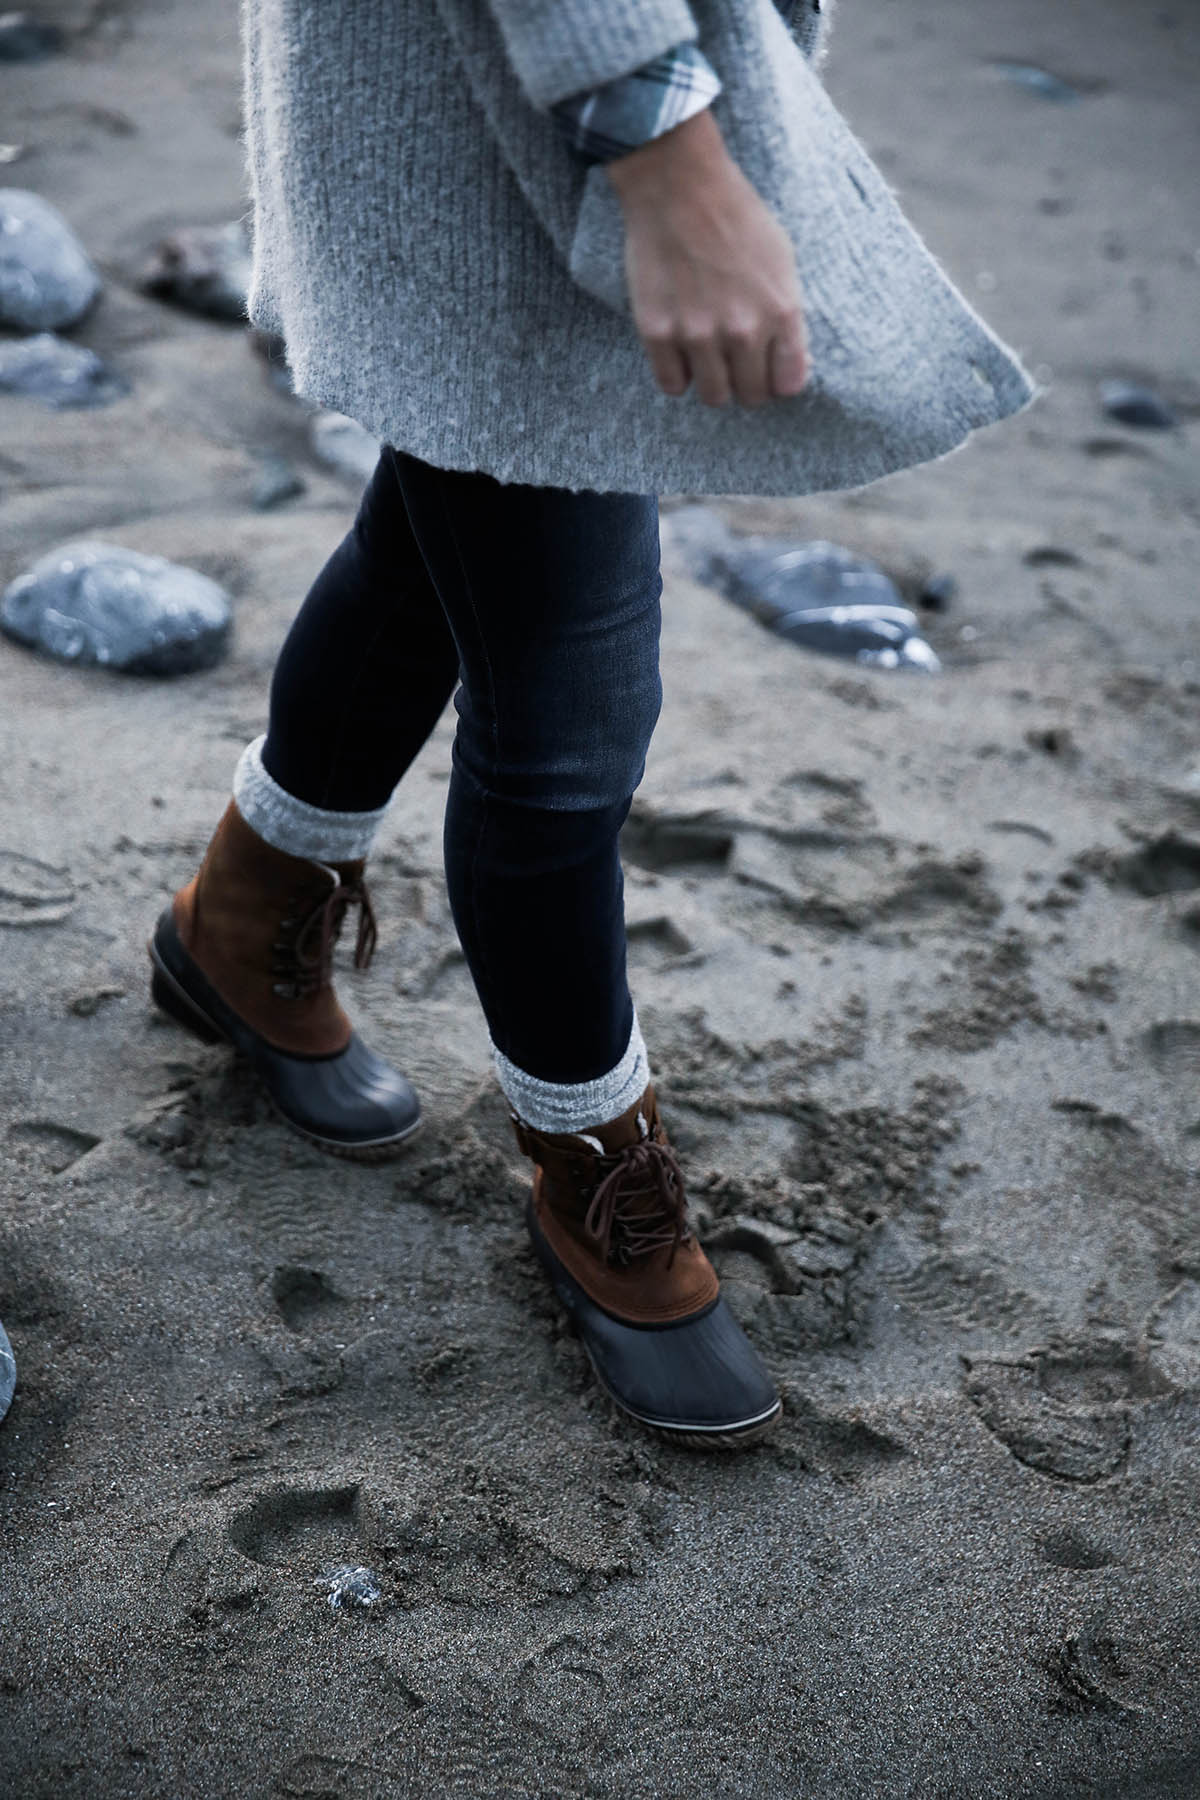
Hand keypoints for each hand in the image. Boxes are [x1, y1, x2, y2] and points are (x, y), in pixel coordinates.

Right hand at [605, 106, 810, 407]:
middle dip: (747, 382)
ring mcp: (698, 334)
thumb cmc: (735, 215)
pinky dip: (678, 375)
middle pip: (751, 396)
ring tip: (707, 357)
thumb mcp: (782, 259)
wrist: (678, 184)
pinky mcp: (658, 333)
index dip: (779, 379)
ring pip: (713, 397)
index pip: (789, 384)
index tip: (769, 368)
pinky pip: (672, 385)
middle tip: (736, 361)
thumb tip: (793, 362)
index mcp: (781, 311)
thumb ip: (787, 314)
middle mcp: (742, 330)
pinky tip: (679, 352)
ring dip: (713, 382)